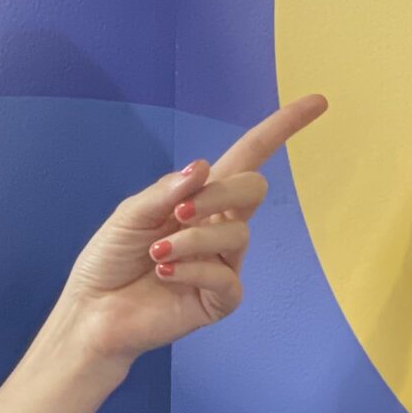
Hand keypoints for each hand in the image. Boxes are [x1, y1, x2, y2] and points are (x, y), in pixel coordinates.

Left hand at [59, 95, 328, 363]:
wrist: (94, 311)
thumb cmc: (109, 259)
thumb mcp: (130, 213)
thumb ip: (167, 191)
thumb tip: (203, 167)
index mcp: (199, 198)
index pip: (249, 156)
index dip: (281, 128)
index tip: (317, 102)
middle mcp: (218, 226)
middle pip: (253, 188)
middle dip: (220, 194)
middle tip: (179, 213)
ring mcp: (223, 263)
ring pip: (238, 234)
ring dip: (193, 240)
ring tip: (158, 254)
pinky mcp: (220, 299)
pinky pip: (226, 277)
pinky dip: (192, 270)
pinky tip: (165, 274)